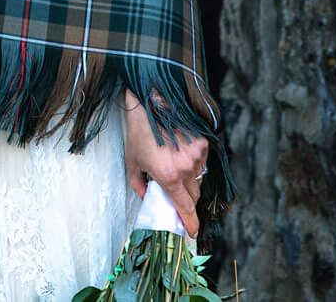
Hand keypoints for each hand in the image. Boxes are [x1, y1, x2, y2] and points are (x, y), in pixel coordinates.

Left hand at [122, 92, 208, 236]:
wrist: (151, 102)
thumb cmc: (138, 130)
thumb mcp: (131, 160)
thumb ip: (138, 184)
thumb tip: (146, 197)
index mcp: (168, 175)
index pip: (184, 206)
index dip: (190, 222)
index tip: (192, 232)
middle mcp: (186, 167)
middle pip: (194, 195)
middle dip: (186, 199)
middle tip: (176, 196)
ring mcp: (197, 154)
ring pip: (199, 178)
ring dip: (189, 179)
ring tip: (173, 164)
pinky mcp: (204, 143)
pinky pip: (202, 162)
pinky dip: (193, 162)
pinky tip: (180, 151)